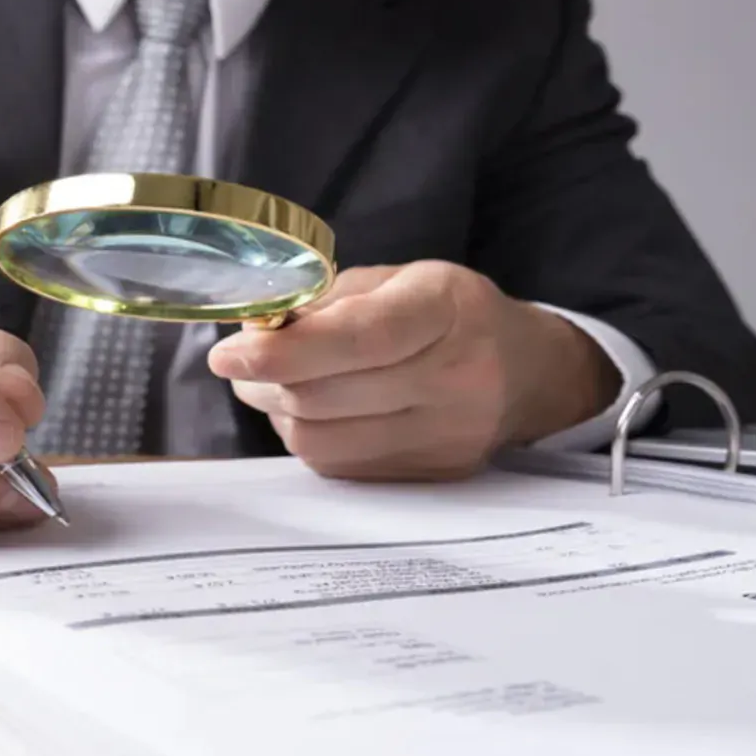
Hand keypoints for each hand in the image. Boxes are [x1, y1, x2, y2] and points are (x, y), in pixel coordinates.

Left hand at [208, 260, 617, 480]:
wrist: (528, 373)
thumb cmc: (454, 315)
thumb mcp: (402, 280)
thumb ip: (330, 301)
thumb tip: (257, 330)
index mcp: (446, 311)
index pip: (358, 338)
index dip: (283, 351)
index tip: (227, 353)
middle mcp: (455, 379)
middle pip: (325, 396)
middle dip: (264, 379)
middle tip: (240, 361)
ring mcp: (446, 437)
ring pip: (321, 441)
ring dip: (280, 411)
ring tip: (277, 384)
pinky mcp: (431, 475)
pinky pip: (339, 466)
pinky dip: (309, 436)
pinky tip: (313, 410)